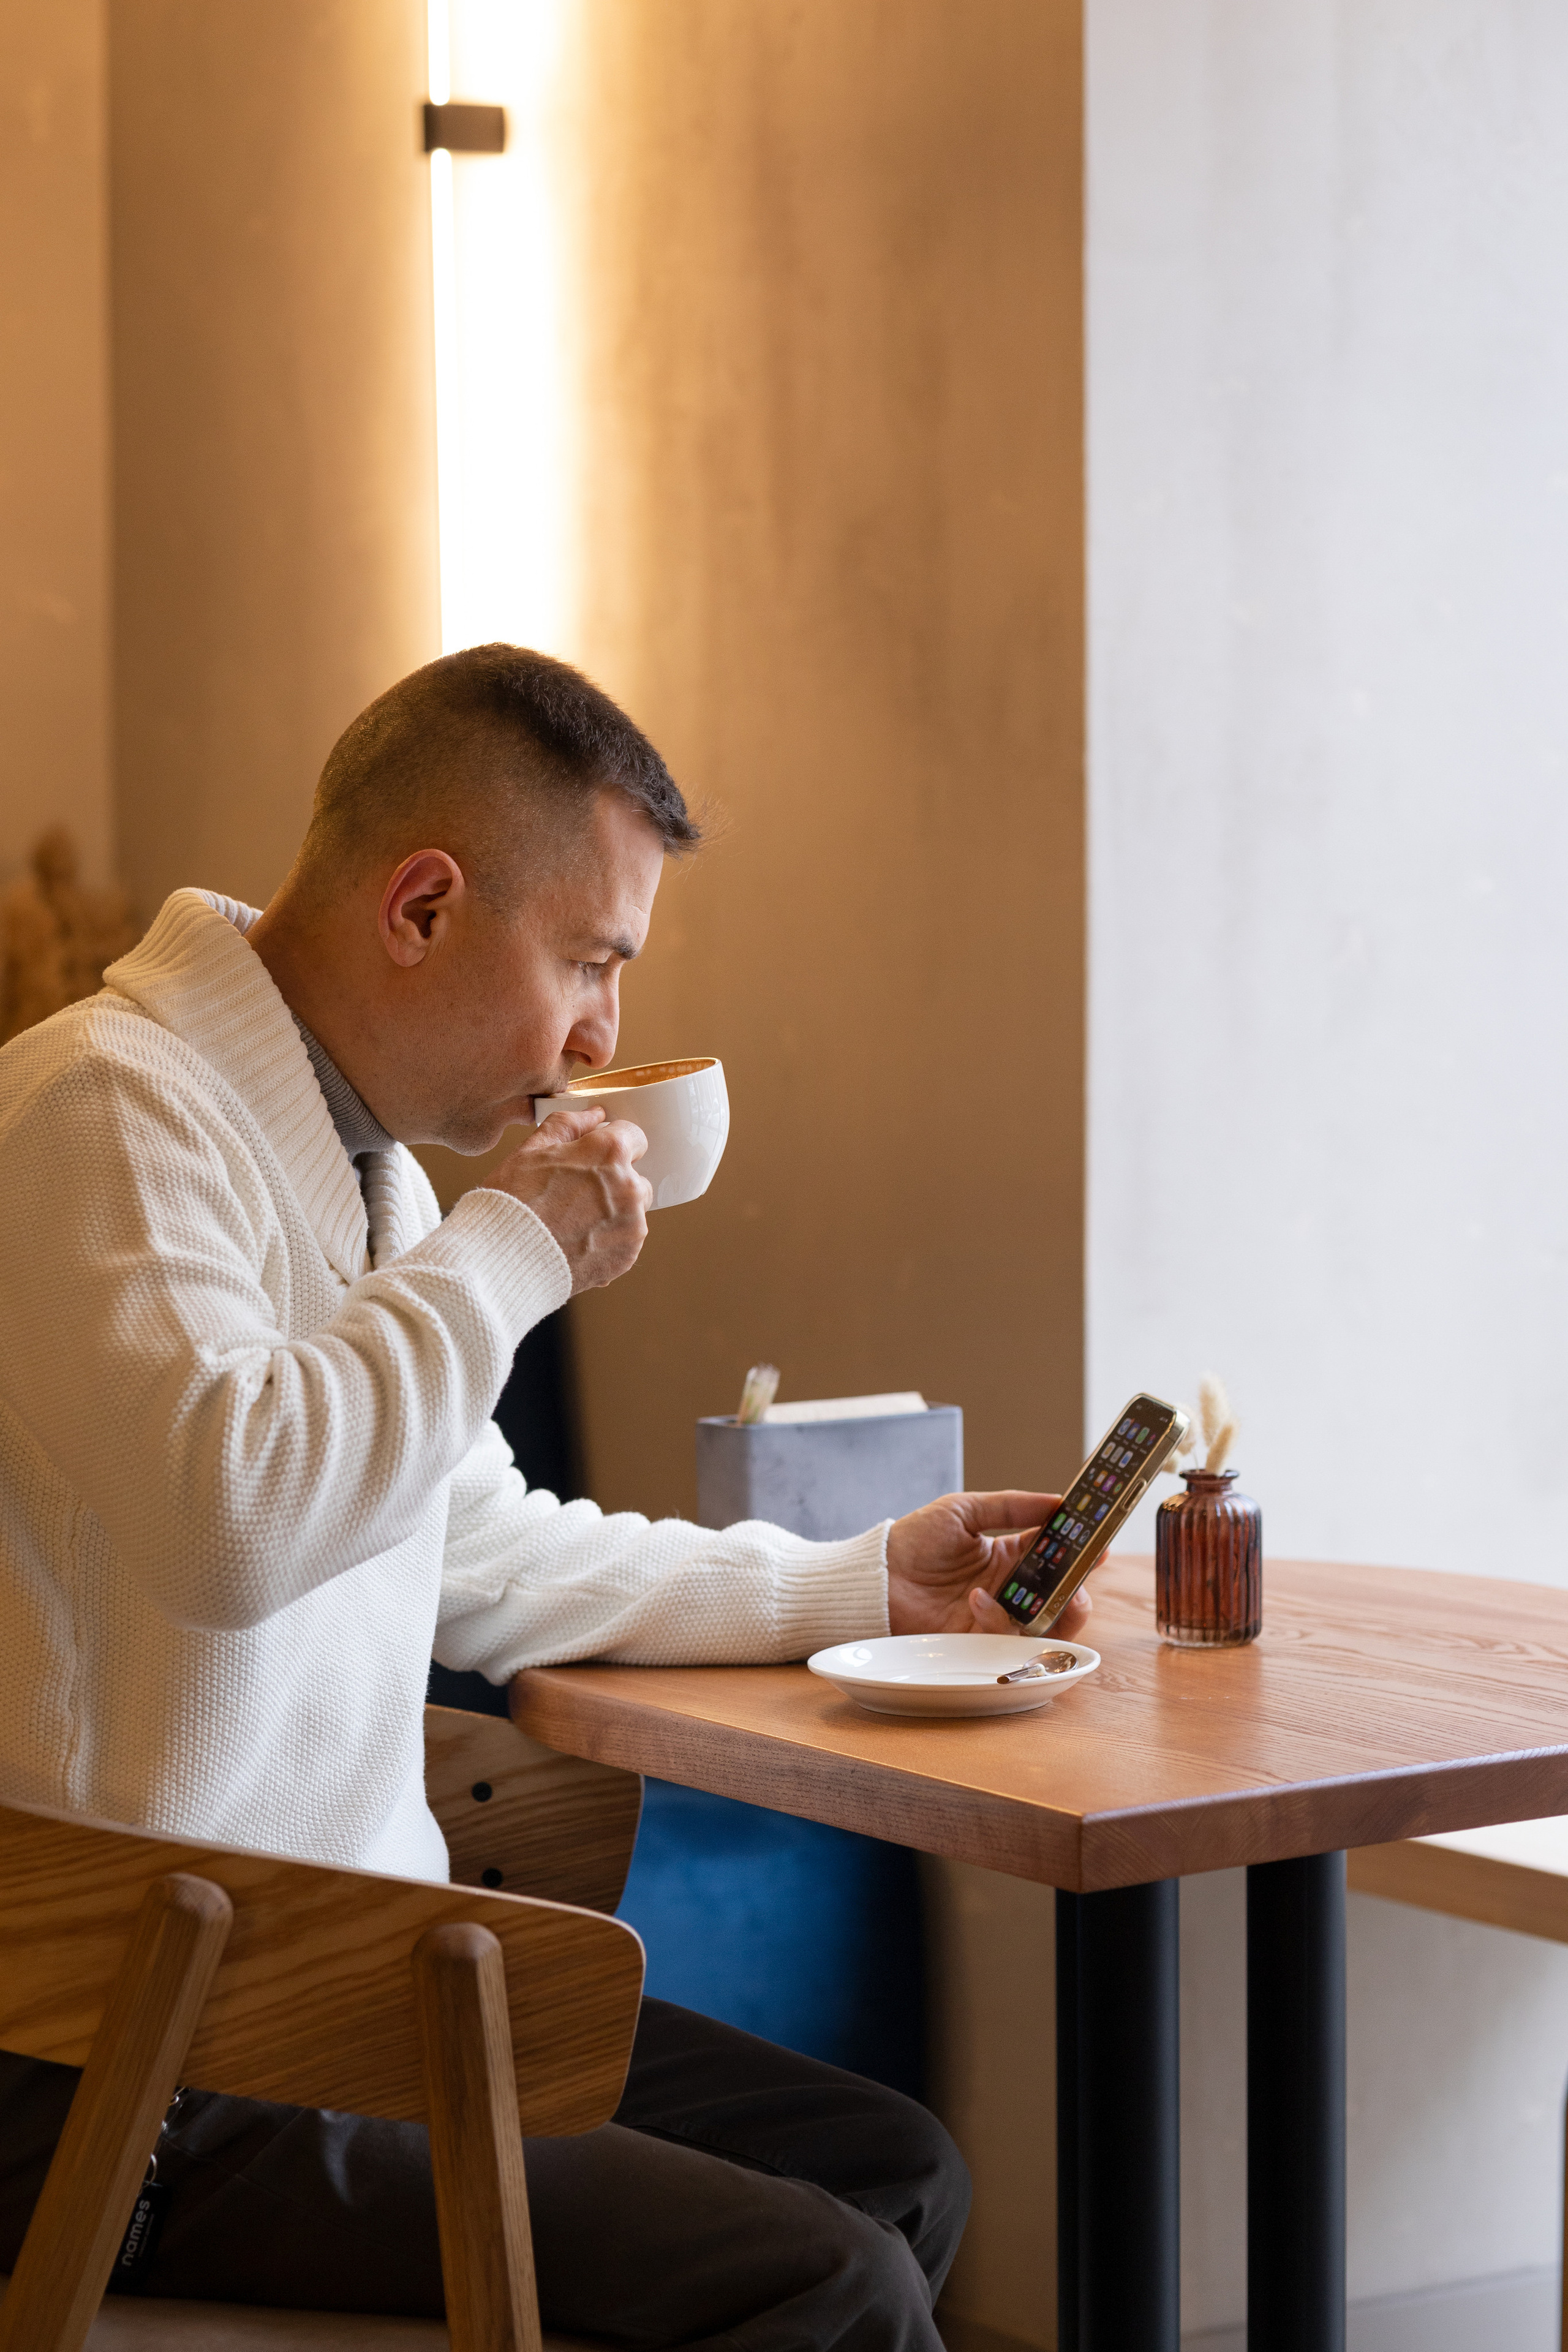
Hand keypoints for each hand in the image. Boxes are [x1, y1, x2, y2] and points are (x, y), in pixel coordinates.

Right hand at [487, 1107, 651, 1293]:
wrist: (504, 1259)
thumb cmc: (513, 1201)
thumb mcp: (532, 1150)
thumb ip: (568, 1125)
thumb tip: (594, 1114)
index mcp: (609, 1153)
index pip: (634, 1135)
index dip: (612, 1144)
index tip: (595, 1157)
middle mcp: (629, 1187)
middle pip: (636, 1177)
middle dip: (614, 1182)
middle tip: (576, 1195)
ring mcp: (632, 1225)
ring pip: (632, 1211)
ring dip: (613, 1213)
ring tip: (573, 1223)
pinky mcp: (628, 1255)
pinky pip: (625, 1240)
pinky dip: (608, 1240)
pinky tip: (576, 1242)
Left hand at [885, 1490, 1093, 1639]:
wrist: (877, 1577)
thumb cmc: (916, 1539)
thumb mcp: (964, 1511)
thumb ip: (1011, 1506)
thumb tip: (1057, 1501)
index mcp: (1010, 1552)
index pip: (1056, 1552)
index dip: (1081, 1549)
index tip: (1101, 1544)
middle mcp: (1011, 1586)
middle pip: (1062, 1595)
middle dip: (1079, 1588)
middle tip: (1080, 1579)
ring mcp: (998, 1615)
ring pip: (1047, 1624)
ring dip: (1055, 1610)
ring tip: (1052, 1596)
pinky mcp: (981, 1639)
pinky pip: (1008, 1636)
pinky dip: (999, 1617)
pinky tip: (977, 1597)